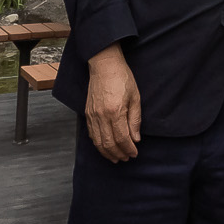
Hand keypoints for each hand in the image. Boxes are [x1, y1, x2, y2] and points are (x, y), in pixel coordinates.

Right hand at [85, 43, 140, 162]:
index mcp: (115, 111)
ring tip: (116, 157)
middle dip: (118, 154)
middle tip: (126, 158)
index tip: (134, 153)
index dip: (129, 149)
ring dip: (107, 152)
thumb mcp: (135, 97)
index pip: (122, 138)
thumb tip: (135, 138)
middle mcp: (101, 116)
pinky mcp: (87, 113)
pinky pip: (91, 134)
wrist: (104, 65)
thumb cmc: (122, 78)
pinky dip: (98, 144)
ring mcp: (92, 115)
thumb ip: (135, 120)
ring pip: (97, 142)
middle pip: (108, 143)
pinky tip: (104, 147)